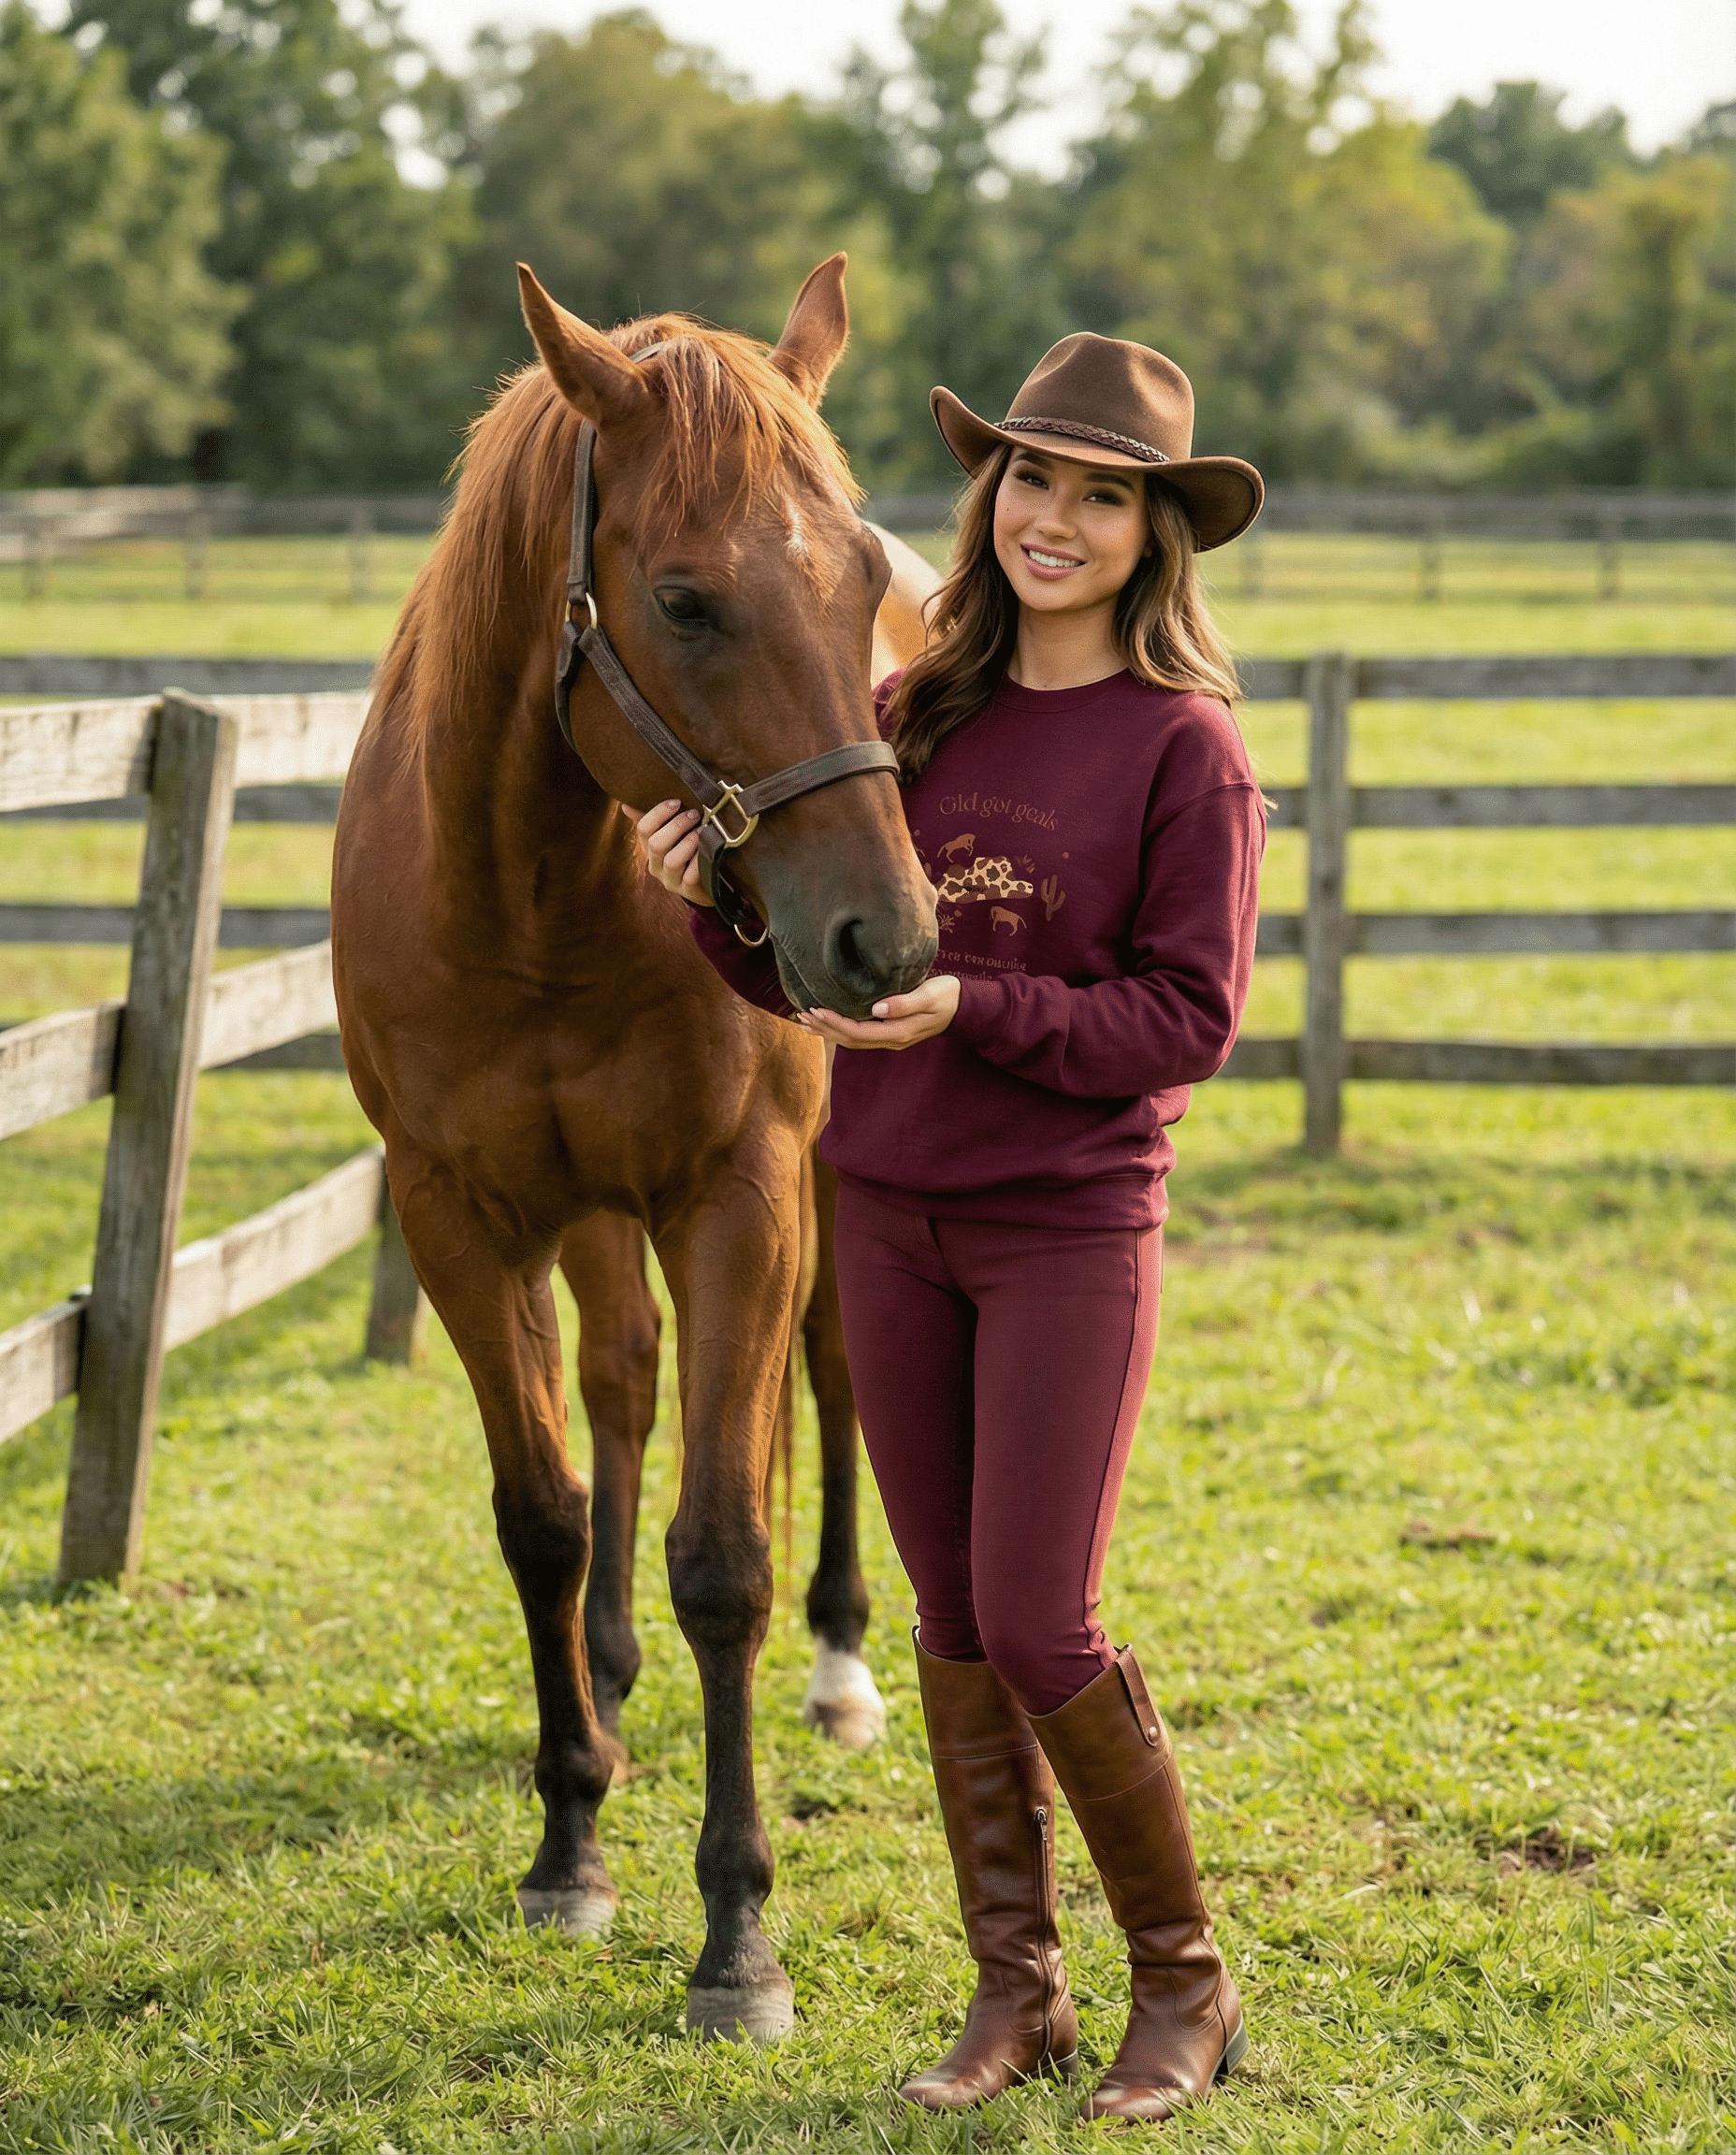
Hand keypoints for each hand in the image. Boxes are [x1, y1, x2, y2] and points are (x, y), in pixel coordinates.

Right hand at [631, 798, 712, 905]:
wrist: (705, 884)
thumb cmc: (687, 853)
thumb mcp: (671, 836)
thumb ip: (654, 820)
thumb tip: (626, 804)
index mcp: (649, 848)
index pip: (643, 829)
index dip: (658, 813)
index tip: (676, 802)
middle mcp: (656, 865)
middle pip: (656, 844)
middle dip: (677, 826)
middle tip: (694, 814)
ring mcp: (671, 879)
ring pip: (672, 861)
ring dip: (688, 843)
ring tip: (703, 831)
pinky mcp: (687, 890)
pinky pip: (690, 876)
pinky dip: (698, 861)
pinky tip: (708, 850)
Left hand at [800, 975, 959, 1049]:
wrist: (964, 1007)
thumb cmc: (948, 996)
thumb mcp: (930, 996)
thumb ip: (905, 1003)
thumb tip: (877, 1009)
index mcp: (898, 1032)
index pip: (858, 1032)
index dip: (835, 1023)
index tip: (815, 1009)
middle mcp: (891, 1039)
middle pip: (850, 1040)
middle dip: (824, 1028)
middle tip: (801, 1015)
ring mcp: (890, 1038)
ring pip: (851, 1040)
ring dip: (827, 1032)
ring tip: (804, 1022)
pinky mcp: (889, 1032)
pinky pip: (858, 1035)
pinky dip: (838, 1030)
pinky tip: (826, 1024)